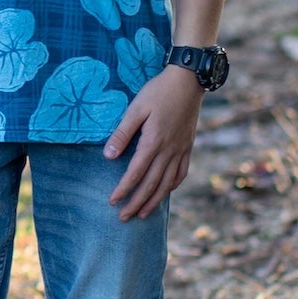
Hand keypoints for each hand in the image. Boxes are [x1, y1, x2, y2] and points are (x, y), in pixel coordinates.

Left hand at [105, 69, 202, 220]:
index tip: (113, 201)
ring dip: (154, 201)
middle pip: (151, 184)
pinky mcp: (188, 146)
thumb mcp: (136, 108)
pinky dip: (172, 186)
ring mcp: (181, 150)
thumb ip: (122, 132)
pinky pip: (181, 173)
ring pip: (167, 183)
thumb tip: (109, 156)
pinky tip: (165, 192)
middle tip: (123, 217)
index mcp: (153, 141)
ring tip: (143, 214)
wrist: (188, 81)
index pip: (135, 173)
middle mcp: (169, 150)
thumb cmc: (158, 91)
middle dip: (136, 203)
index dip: (123, 189)